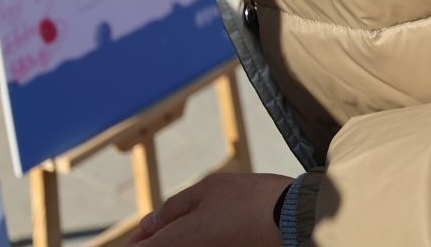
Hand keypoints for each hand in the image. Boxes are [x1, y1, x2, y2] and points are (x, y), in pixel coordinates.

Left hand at [128, 172, 293, 246]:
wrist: (295, 220)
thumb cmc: (248, 200)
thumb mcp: (206, 190)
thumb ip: (173, 209)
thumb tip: (147, 226)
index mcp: (176, 242)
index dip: (135, 245)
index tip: (136, 239)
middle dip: (156, 242)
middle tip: (159, 230)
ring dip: (176, 241)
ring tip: (191, 226)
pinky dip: (196, 244)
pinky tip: (208, 233)